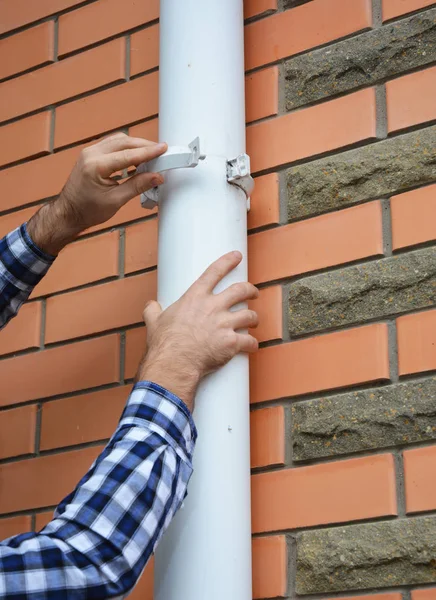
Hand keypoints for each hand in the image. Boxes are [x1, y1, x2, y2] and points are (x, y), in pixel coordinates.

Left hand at [27, 133, 167, 254]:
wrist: (69, 213)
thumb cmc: (88, 210)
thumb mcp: (116, 200)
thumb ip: (137, 186)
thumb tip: (157, 177)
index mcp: (96, 166)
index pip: (128, 155)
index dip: (148, 152)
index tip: (163, 149)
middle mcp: (91, 154)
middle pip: (124, 142)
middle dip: (144, 146)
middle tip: (161, 152)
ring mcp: (90, 152)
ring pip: (118, 141)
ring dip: (135, 146)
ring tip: (151, 155)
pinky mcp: (91, 154)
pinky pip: (112, 144)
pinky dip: (126, 148)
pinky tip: (136, 157)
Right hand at [137, 252, 258, 410]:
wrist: (174, 363)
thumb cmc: (164, 343)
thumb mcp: (154, 322)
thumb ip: (153, 311)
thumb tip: (150, 305)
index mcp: (195, 297)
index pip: (214, 272)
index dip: (227, 262)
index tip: (237, 256)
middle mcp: (213, 307)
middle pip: (240, 290)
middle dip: (251, 290)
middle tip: (253, 292)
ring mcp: (224, 324)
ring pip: (249, 315)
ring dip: (254, 318)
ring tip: (254, 321)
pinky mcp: (232, 343)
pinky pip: (249, 341)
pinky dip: (253, 344)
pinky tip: (252, 346)